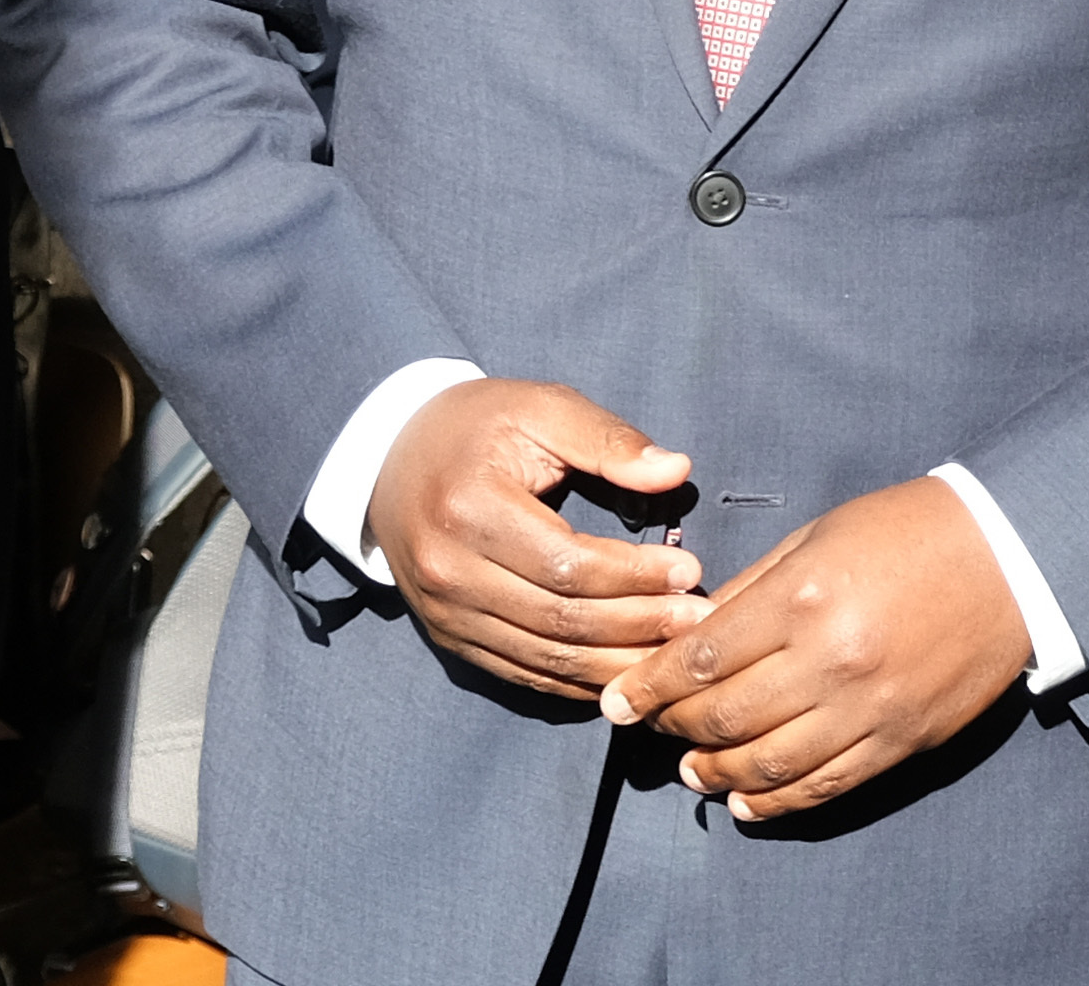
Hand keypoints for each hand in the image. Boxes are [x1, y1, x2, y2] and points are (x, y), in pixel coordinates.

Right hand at [364, 377, 707, 700]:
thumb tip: (676, 470)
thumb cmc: (477, 426)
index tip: (690, 571)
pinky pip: (522, 673)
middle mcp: (449, 571)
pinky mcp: (448, 637)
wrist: (391, 459)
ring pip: (545, 658)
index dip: (636, 577)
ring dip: (616, 664)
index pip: (569, 564)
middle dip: (639, 626)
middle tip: (697, 621)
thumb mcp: (540, 408)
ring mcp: (445, 613)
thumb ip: (608, 440)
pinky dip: (577, 680)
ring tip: (674, 653)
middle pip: (561, 620)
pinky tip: (624, 671)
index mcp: (470, 508)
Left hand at [601, 476, 1035, 820]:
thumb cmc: (909, 531)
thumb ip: (753, 588)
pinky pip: (826, 787)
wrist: (1012, 557)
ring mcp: (869, 709)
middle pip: (724, 717)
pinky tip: (747, 801)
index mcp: (802, 598)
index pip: (701, 659)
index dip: (648, 687)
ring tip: (691, 772)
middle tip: (650, 729)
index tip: (618, 702)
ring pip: (768, 765)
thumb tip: (692, 633)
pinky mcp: (902, 742)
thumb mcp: (819, 536)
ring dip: (716, 774)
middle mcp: (830, 660)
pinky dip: (777, 802)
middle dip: (673, 728)